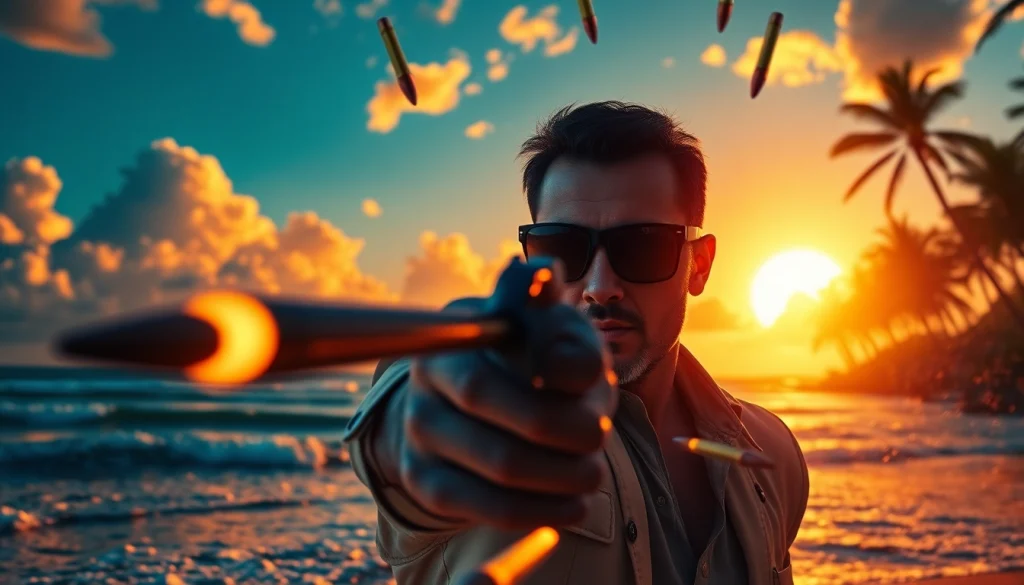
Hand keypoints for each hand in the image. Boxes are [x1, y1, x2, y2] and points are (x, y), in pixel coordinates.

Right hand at [399, 266, 616, 530]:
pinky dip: (540, 511)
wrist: (493, 388)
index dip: (544, 397)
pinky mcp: (425, 484)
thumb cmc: (538, 352)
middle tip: (601, 436)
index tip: (595, 387)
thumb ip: (561, 325)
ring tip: (593, 472)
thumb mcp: (557, 329)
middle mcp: (420, 389)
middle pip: (497, 435)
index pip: (484, 387)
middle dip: (566, 440)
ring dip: (561, 479)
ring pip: (497, 476)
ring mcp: (417, 439)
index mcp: (449, 344)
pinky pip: (485, 510)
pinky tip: (574, 505)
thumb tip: (553, 319)